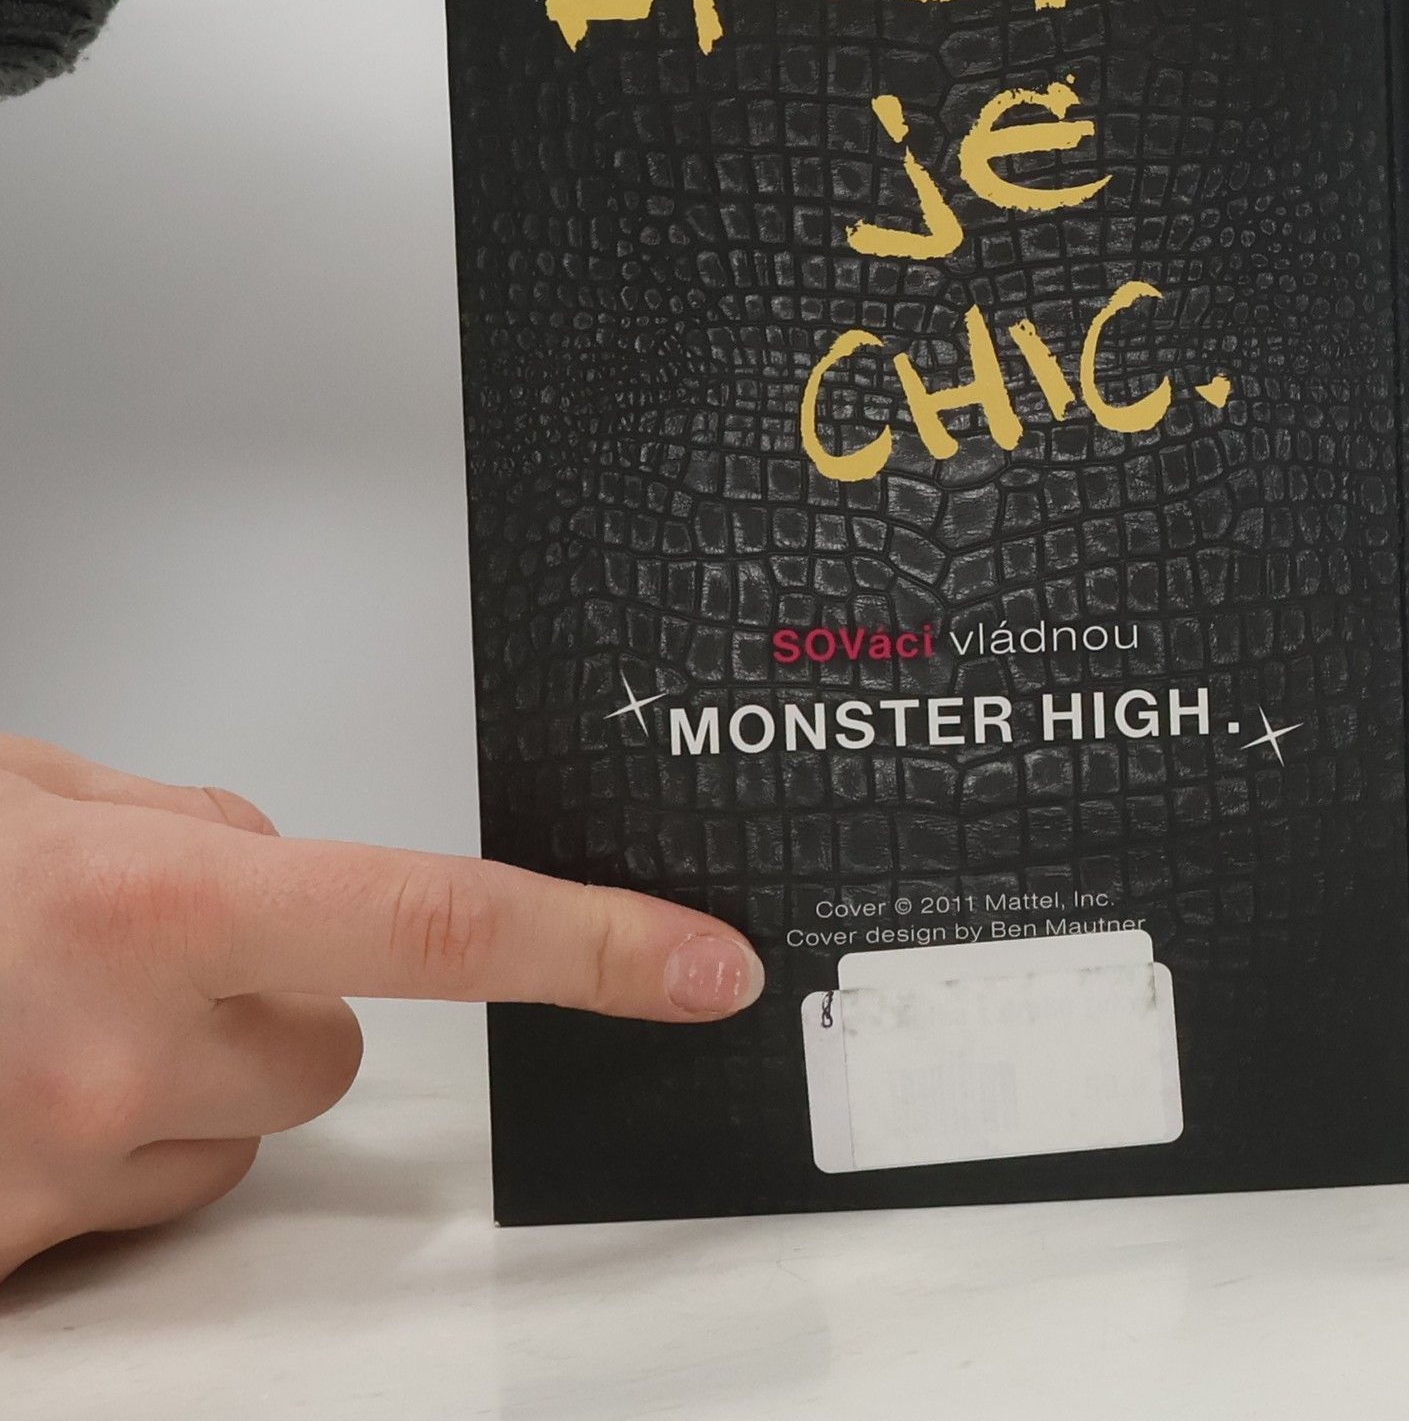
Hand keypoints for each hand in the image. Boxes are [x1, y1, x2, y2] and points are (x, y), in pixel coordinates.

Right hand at [0, 734, 762, 1281]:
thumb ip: (177, 819)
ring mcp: (51, 1172)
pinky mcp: (3, 1257)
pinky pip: (126, 1195)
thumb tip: (277, 862)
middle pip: (324, 1041)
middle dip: (274, 989)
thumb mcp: (22, 786)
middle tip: (132, 941)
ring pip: (228, 1125)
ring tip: (28, 1005)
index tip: (703, 968)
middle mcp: (115, 1051)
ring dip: (174, 1068)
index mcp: (146, 902)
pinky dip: (93, 1141)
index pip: (441, 922)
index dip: (594, 947)